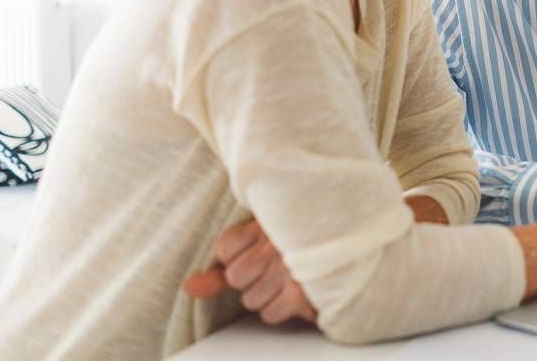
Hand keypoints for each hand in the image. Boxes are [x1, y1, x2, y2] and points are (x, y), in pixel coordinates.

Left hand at [182, 220, 316, 325]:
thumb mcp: (260, 246)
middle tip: (274, 268)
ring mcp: (289, 269)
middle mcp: (276, 244)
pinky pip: (269, 314)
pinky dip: (279, 309)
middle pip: (235, 277)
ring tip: (287, 280)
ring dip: (266, 296)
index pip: (224, 249)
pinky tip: (294, 293)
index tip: (256, 252)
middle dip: (251, 280)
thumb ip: (221, 270)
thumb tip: (189, 288)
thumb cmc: (301, 246)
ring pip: (250, 299)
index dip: (235, 258)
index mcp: (267, 222)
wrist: (347, 249)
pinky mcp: (301, 293)